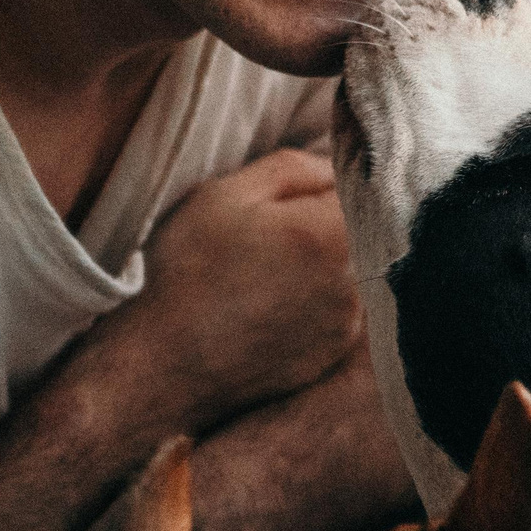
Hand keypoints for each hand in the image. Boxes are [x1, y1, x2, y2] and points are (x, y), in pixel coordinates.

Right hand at [96, 148, 363, 430]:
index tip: (298, 194)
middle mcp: (356, 279)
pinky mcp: (338, 350)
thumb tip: (338, 167)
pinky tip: (272, 303)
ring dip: (325, 260)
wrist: (166, 363)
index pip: (362, 186)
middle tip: (274, 236)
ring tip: (269, 272)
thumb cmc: (188, 271)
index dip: (327, 184)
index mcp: (331, 232)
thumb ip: (296, 169)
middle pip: (364, 227)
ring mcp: (352, 320)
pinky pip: (342, 306)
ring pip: (356, 267)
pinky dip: (317, 298)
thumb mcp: (227, 195)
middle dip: (328, 221)